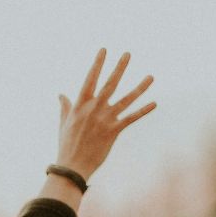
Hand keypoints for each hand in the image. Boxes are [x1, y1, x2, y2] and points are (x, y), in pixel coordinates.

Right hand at [55, 49, 155, 179]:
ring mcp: (105, 119)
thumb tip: (61, 94)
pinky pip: (131, 118)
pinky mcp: (114, 131)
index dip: (98, 64)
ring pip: (126, 99)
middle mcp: (94, 109)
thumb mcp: (64, 123)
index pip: (90, 79)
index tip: (104, 50)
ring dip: (140, 87)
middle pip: (110, 84)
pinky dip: (143, 110)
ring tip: (151, 76)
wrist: (72, 166)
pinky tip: (154, 103)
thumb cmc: (66, 144)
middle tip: (128, 54)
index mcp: (80, 105)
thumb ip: (65, 107)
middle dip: (119, 68)